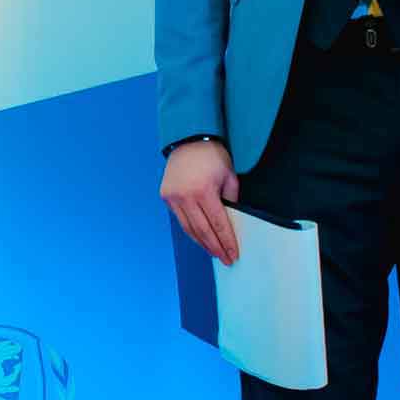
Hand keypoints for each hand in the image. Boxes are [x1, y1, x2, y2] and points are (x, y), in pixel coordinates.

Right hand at [161, 139, 240, 264]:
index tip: (233, 254)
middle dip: (216, 247)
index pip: (218, 224)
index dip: (227, 241)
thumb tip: (230, 222)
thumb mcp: (229, 177)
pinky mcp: (166, 196)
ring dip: (202, 243)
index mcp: (203, 191)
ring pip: (188, 228)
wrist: (189, 139)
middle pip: (202, 231)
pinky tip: (200, 238)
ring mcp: (173, 197)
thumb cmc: (213, 156)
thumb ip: (231, 200)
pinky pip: (180, 219)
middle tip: (225, 259)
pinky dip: (191, 230)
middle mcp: (185, 197)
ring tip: (214, 252)